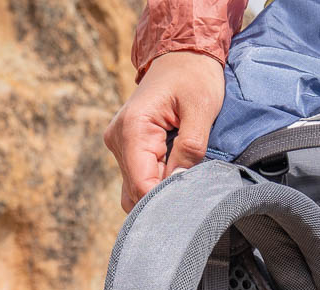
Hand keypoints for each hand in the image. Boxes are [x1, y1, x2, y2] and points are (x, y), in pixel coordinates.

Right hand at [103, 51, 226, 212]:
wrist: (182, 55)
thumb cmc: (194, 77)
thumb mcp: (201, 109)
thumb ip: (191, 147)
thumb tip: (179, 180)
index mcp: (133, 128)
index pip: (142, 185)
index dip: (165, 202)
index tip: (191, 205)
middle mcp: (118, 139)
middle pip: (136, 192)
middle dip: (164, 202)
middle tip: (194, 202)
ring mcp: (119, 144)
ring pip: (134, 190)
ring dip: (160, 195)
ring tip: (188, 189)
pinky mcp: (126, 147)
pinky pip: (138, 178)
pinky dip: (156, 186)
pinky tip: (177, 180)